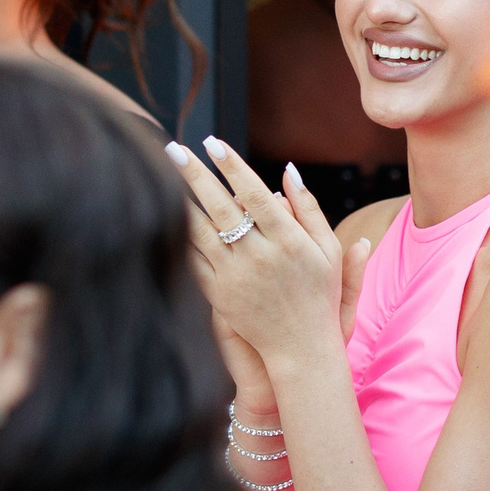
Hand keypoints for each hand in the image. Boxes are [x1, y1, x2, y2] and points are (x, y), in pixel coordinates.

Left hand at [166, 139, 348, 372]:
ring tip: (162, 175)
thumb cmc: (318, 294)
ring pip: (201, 232)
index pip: (254, 194)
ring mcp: (236, 277)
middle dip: (195, 174)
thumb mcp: (327, 250)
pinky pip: (194, 260)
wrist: (300, 348)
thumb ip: (309, 208)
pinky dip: (180, 237)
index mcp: (289, 241)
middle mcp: (260, 257)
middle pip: (221, 207)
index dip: (232, 166)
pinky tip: (167, 215)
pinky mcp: (219, 295)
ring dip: (180, 201)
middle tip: (174, 148)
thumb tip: (289, 170)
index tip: (212, 143)